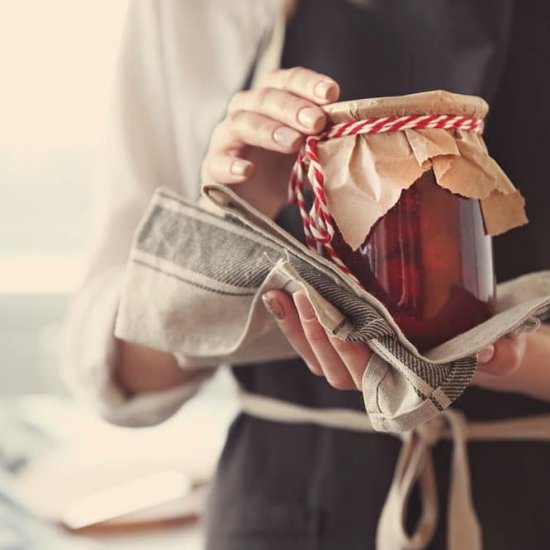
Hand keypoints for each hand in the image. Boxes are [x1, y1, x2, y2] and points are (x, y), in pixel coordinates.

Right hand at [201, 67, 339, 217]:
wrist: (246, 212)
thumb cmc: (277, 176)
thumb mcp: (304, 155)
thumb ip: (322, 142)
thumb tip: (353, 134)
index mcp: (268, 105)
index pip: (285, 82)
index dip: (306, 83)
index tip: (331, 92)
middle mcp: (244, 114)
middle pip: (263, 99)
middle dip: (292, 107)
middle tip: (317, 122)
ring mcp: (225, 141)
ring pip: (241, 123)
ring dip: (269, 130)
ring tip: (293, 144)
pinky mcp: (212, 169)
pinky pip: (217, 162)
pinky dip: (231, 165)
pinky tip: (248, 171)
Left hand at [263, 289, 549, 400]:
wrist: (473, 347)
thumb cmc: (483, 349)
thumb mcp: (501, 350)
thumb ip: (499, 354)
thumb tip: (492, 352)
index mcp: (408, 386)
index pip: (372, 376)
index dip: (351, 352)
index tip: (337, 320)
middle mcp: (377, 380)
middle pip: (335, 368)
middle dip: (317, 333)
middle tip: (305, 294)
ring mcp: (357, 366)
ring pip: (317, 359)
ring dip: (297, 328)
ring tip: (283, 292)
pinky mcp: (346, 349)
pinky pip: (313, 346)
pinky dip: (293, 324)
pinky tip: (280, 296)